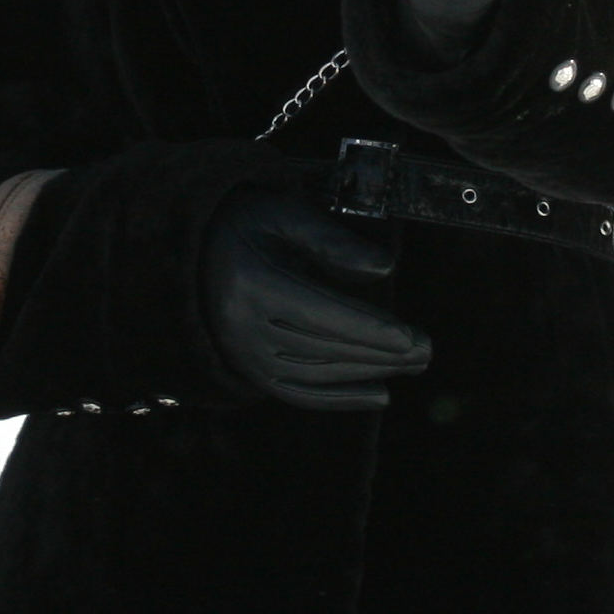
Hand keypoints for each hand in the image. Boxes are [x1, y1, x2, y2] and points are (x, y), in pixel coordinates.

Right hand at [199, 187, 429, 411]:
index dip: (369, 329)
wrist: (186, 252)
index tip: (411, 337)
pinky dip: (341, 399)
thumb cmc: (242, 223)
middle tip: (426, 352)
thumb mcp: (284, 215)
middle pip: (325, 348)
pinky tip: (380, 394)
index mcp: (254, 283)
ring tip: (413, 366)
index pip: (321, 314)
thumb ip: (333, 240)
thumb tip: (386, 268)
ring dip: (369, 374)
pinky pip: (299, 393)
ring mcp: (244, 354)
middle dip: (380, 354)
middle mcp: (245, 326)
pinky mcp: (248, 369)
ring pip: (317, 374)